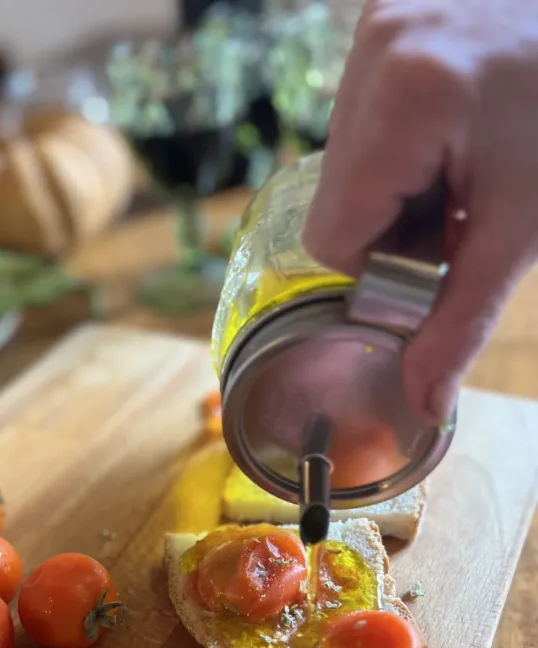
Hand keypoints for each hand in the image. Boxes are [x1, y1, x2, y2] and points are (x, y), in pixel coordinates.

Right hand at [302, 0, 537, 422]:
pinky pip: (366, 118)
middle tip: (458, 209)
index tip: (439, 252)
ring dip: (396, 186)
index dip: (380, 265)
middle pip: (335, 198)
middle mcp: (376, 54)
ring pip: (347, 161)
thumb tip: (423, 404)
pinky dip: (401, 147)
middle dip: (391, 224)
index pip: (331, 238)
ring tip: (460, 167)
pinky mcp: (388, 18)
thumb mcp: (521, 227)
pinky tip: (450, 137)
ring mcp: (380, 28)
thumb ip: (462, 318)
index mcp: (405, 102)